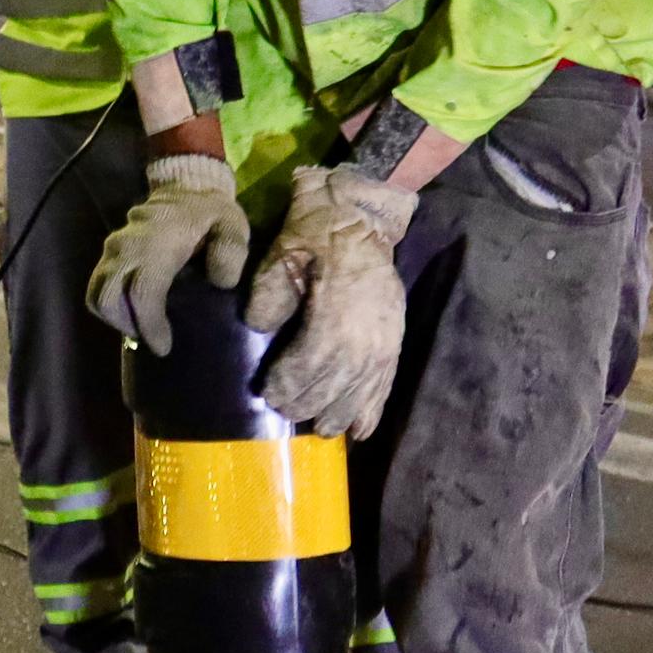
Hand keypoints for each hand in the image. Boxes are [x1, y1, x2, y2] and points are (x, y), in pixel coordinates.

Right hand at [85, 151, 250, 353]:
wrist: (186, 187)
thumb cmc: (211, 214)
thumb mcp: (232, 227)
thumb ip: (230, 252)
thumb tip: (220, 281)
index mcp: (156, 244)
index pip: (142, 293)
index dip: (150, 325)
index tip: (164, 347)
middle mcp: (126, 247)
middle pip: (107, 297)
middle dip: (126, 325)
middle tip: (150, 337)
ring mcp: (112, 248)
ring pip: (97, 294)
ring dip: (116, 317)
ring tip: (142, 327)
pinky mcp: (108, 252)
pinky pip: (98, 285)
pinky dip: (110, 304)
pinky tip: (134, 312)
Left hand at [248, 166, 416, 439]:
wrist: (363, 220)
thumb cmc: (316, 236)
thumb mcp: (282, 254)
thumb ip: (267, 294)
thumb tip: (258, 327)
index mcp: (334, 316)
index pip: (307, 367)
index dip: (286, 386)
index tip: (267, 393)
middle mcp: (363, 339)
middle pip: (332, 388)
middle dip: (305, 404)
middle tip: (284, 411)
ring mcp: (383, 344)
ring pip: (358, 395)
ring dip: (335, 415)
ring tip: (316, 425)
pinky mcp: (394, 345)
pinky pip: (383, 388)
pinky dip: (370, 412)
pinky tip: (357, 432)